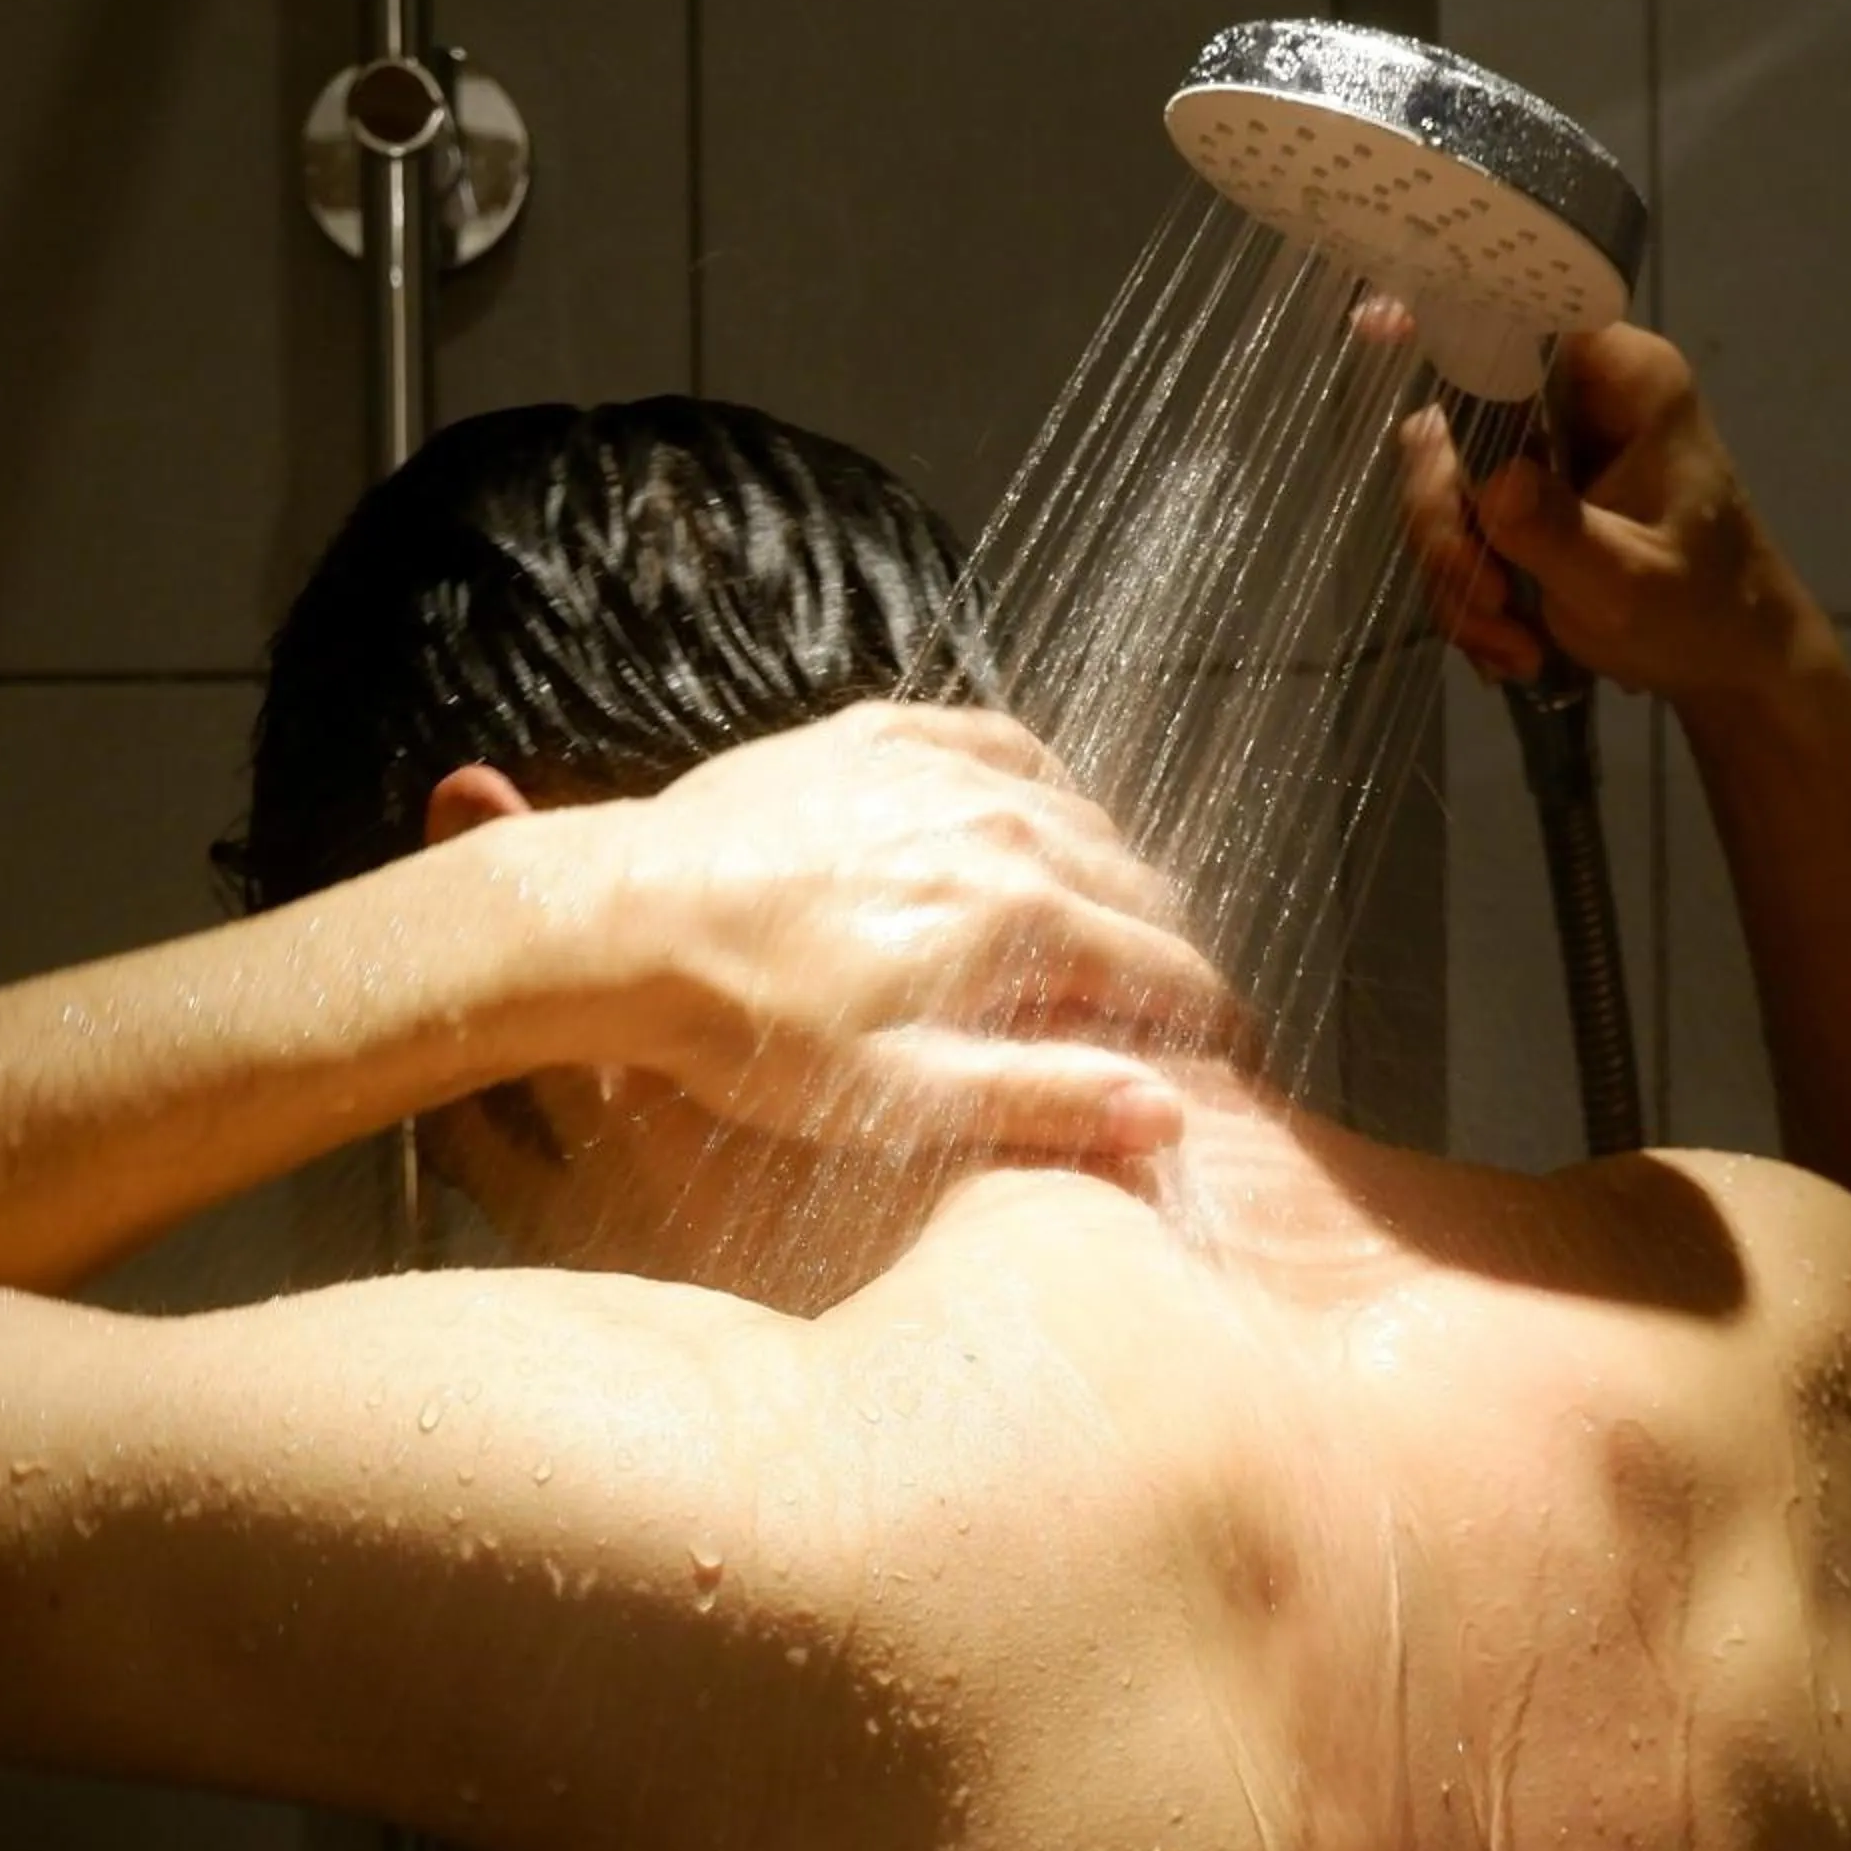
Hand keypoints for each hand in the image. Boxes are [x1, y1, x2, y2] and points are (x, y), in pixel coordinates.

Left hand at [584, 701, 1249, 1157]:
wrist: (620, 921)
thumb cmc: (749, 1029)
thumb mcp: (897, 1099)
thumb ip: (1040, 1099)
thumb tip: (1171, 1115)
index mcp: (1020, 917)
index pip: (1163, 967)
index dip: (1209, 1020)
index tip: (1231, 1054)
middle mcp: (1001, 822)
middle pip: (1137, 885)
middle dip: (1165, 948)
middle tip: (1168, 1001)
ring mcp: (938, 768)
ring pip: (1077, 811)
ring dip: (1109, 870)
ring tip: (1108, 922)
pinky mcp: (876, 734)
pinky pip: (996, 740)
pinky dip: (1036, 782)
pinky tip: (1033, 813)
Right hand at [1394, 323, 1832, 702]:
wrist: (1726, 663)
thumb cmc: (1702, 610)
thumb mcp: (1629, 582)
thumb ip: (1557, 532)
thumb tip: (1492, 485)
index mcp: (1620, 380)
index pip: (1521, 317)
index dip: (1445, 323)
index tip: (1377, 332)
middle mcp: (1572, 399)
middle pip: (1453, 423)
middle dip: (1451, 527)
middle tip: (1488, 599)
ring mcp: (1541, 453)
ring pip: (1443, 489)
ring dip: (1460, 578)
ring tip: (1513, 645)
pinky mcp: (1520, 501)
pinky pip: (1457, 533)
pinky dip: (1469, 598)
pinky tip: (1512, 647)